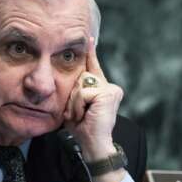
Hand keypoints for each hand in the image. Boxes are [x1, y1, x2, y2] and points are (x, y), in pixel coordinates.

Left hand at [63, 38, 125, 181]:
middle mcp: (111, 87)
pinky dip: (78, 105)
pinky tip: (85, 115)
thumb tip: (69, 78)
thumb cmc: (83, 128)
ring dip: (74, 103)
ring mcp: (111, 90)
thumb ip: (76, 91)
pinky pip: (83, 92)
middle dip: (73, 96)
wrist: (93, 144)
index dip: (90, 53)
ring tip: (81, 115)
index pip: (93, 67)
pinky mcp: (108, 94)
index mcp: (103, 88)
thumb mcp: (76, 106)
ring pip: (81, 84)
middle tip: (79, 113)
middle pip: (81, 77)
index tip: (88, 38)